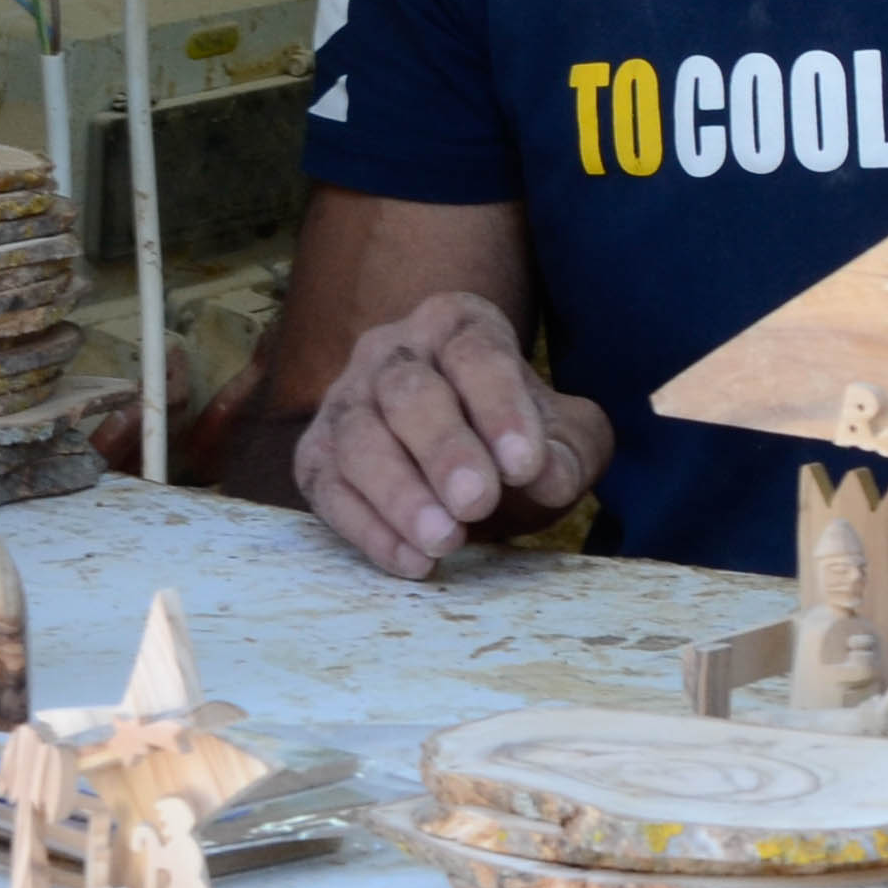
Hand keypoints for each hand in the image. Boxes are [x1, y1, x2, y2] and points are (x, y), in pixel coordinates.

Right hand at [291, 291, 608, 580]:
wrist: (465, 461)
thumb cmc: (514, 439)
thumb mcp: (565, 436)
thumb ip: (571, 450)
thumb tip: (547, 475)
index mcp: (458, 326)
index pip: (474, 352)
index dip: (499, 405)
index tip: (525, 464)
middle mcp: (392, 354)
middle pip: (406, 392)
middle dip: (442, 449)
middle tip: (477, 501)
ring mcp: (346, 403)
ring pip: (356, 438)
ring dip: (399, 493)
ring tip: (444, 540)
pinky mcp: (316, 457)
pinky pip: (328, 489)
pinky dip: (368, 529)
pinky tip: (413, 561)